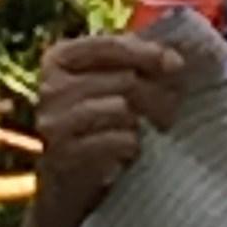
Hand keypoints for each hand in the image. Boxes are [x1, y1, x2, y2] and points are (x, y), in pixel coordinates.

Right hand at [34, 33, 189, 216]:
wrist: (68, 182)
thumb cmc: (97, 123)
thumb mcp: (111, 84)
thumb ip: (137, 62)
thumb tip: (175, 58)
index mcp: (59, 58)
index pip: (111, 45)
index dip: (149, 53)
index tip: (177, 65)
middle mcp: (49, 86)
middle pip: (124, 79)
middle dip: (155, 95)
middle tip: (171, 111)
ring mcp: (53, 121)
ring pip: (121, 108)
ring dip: (144, 121)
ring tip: (149, 129)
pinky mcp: (63, 154)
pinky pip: (116, 140)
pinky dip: (132, 144)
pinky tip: (132, 148)